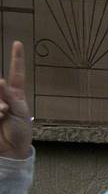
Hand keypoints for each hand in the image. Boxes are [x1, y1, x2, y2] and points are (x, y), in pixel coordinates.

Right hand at [0, 41, 31, 159]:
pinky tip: (0, 117)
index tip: (18, 43)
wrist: (11, 150)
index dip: (17, 58)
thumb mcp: (19, 113)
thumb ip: (10, 96)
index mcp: (16, 94)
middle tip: (5, 108)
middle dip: (1, 91)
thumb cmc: (20, 132)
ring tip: (3, 114)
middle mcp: (3, 95)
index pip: (16, 72)